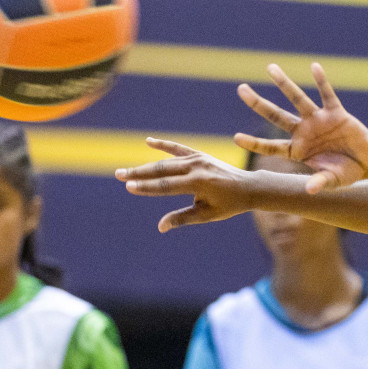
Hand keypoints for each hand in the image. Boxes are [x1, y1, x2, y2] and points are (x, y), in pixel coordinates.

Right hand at [115, 139, 256, 232]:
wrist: (248, 187)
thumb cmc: (229, 205)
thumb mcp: (207, 214)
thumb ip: (183, 218)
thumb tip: (160, 227)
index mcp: (200, 183)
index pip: (167, 185)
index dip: (147, 187)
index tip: (129, 187)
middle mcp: (198, 167)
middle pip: (162, 170)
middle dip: (139, 173)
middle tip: (118, 174)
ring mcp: (198, 159)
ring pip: (167, 161)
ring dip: (145, 165)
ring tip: (126, 170)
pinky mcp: (199, 155)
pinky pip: (179, 148)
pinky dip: (164, 145)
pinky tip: (149, 141)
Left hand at [236, 63, 367, 192]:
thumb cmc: (347, 172)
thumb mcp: (334, 180)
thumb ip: (321, 182)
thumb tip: (310, 189)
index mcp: (298, 150)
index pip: (271, 147)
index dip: (255, 143)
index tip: (236, 138)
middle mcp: (304, 132)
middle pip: (276, 116)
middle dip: (258, 103)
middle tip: (241, 89)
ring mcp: (318, 120)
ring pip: (297, 99)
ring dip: (284, 84)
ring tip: (271, 68)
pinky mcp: (336, 113)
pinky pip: (327, 94)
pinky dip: (322, 82)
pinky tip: (314, 67)